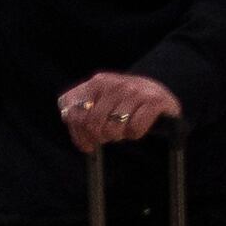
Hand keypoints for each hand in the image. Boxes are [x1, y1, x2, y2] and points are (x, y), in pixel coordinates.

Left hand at [60, 73, 181, 150]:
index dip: (79, 134)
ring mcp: (135, 90)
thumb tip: (67, 119)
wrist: (158, 93)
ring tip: (122, 131)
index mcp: (96, 82)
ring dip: (118, 136)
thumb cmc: (123, 102)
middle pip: (92, 124)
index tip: (87, 144)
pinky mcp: (154, 100)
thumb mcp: (98, 101)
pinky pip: (135, 128)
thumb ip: (78, 110)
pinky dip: (134, 134)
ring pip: (113, 128)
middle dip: (100, 137)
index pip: (73, 114)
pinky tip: (136, 128)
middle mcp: (114, 83)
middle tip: (107, 138)